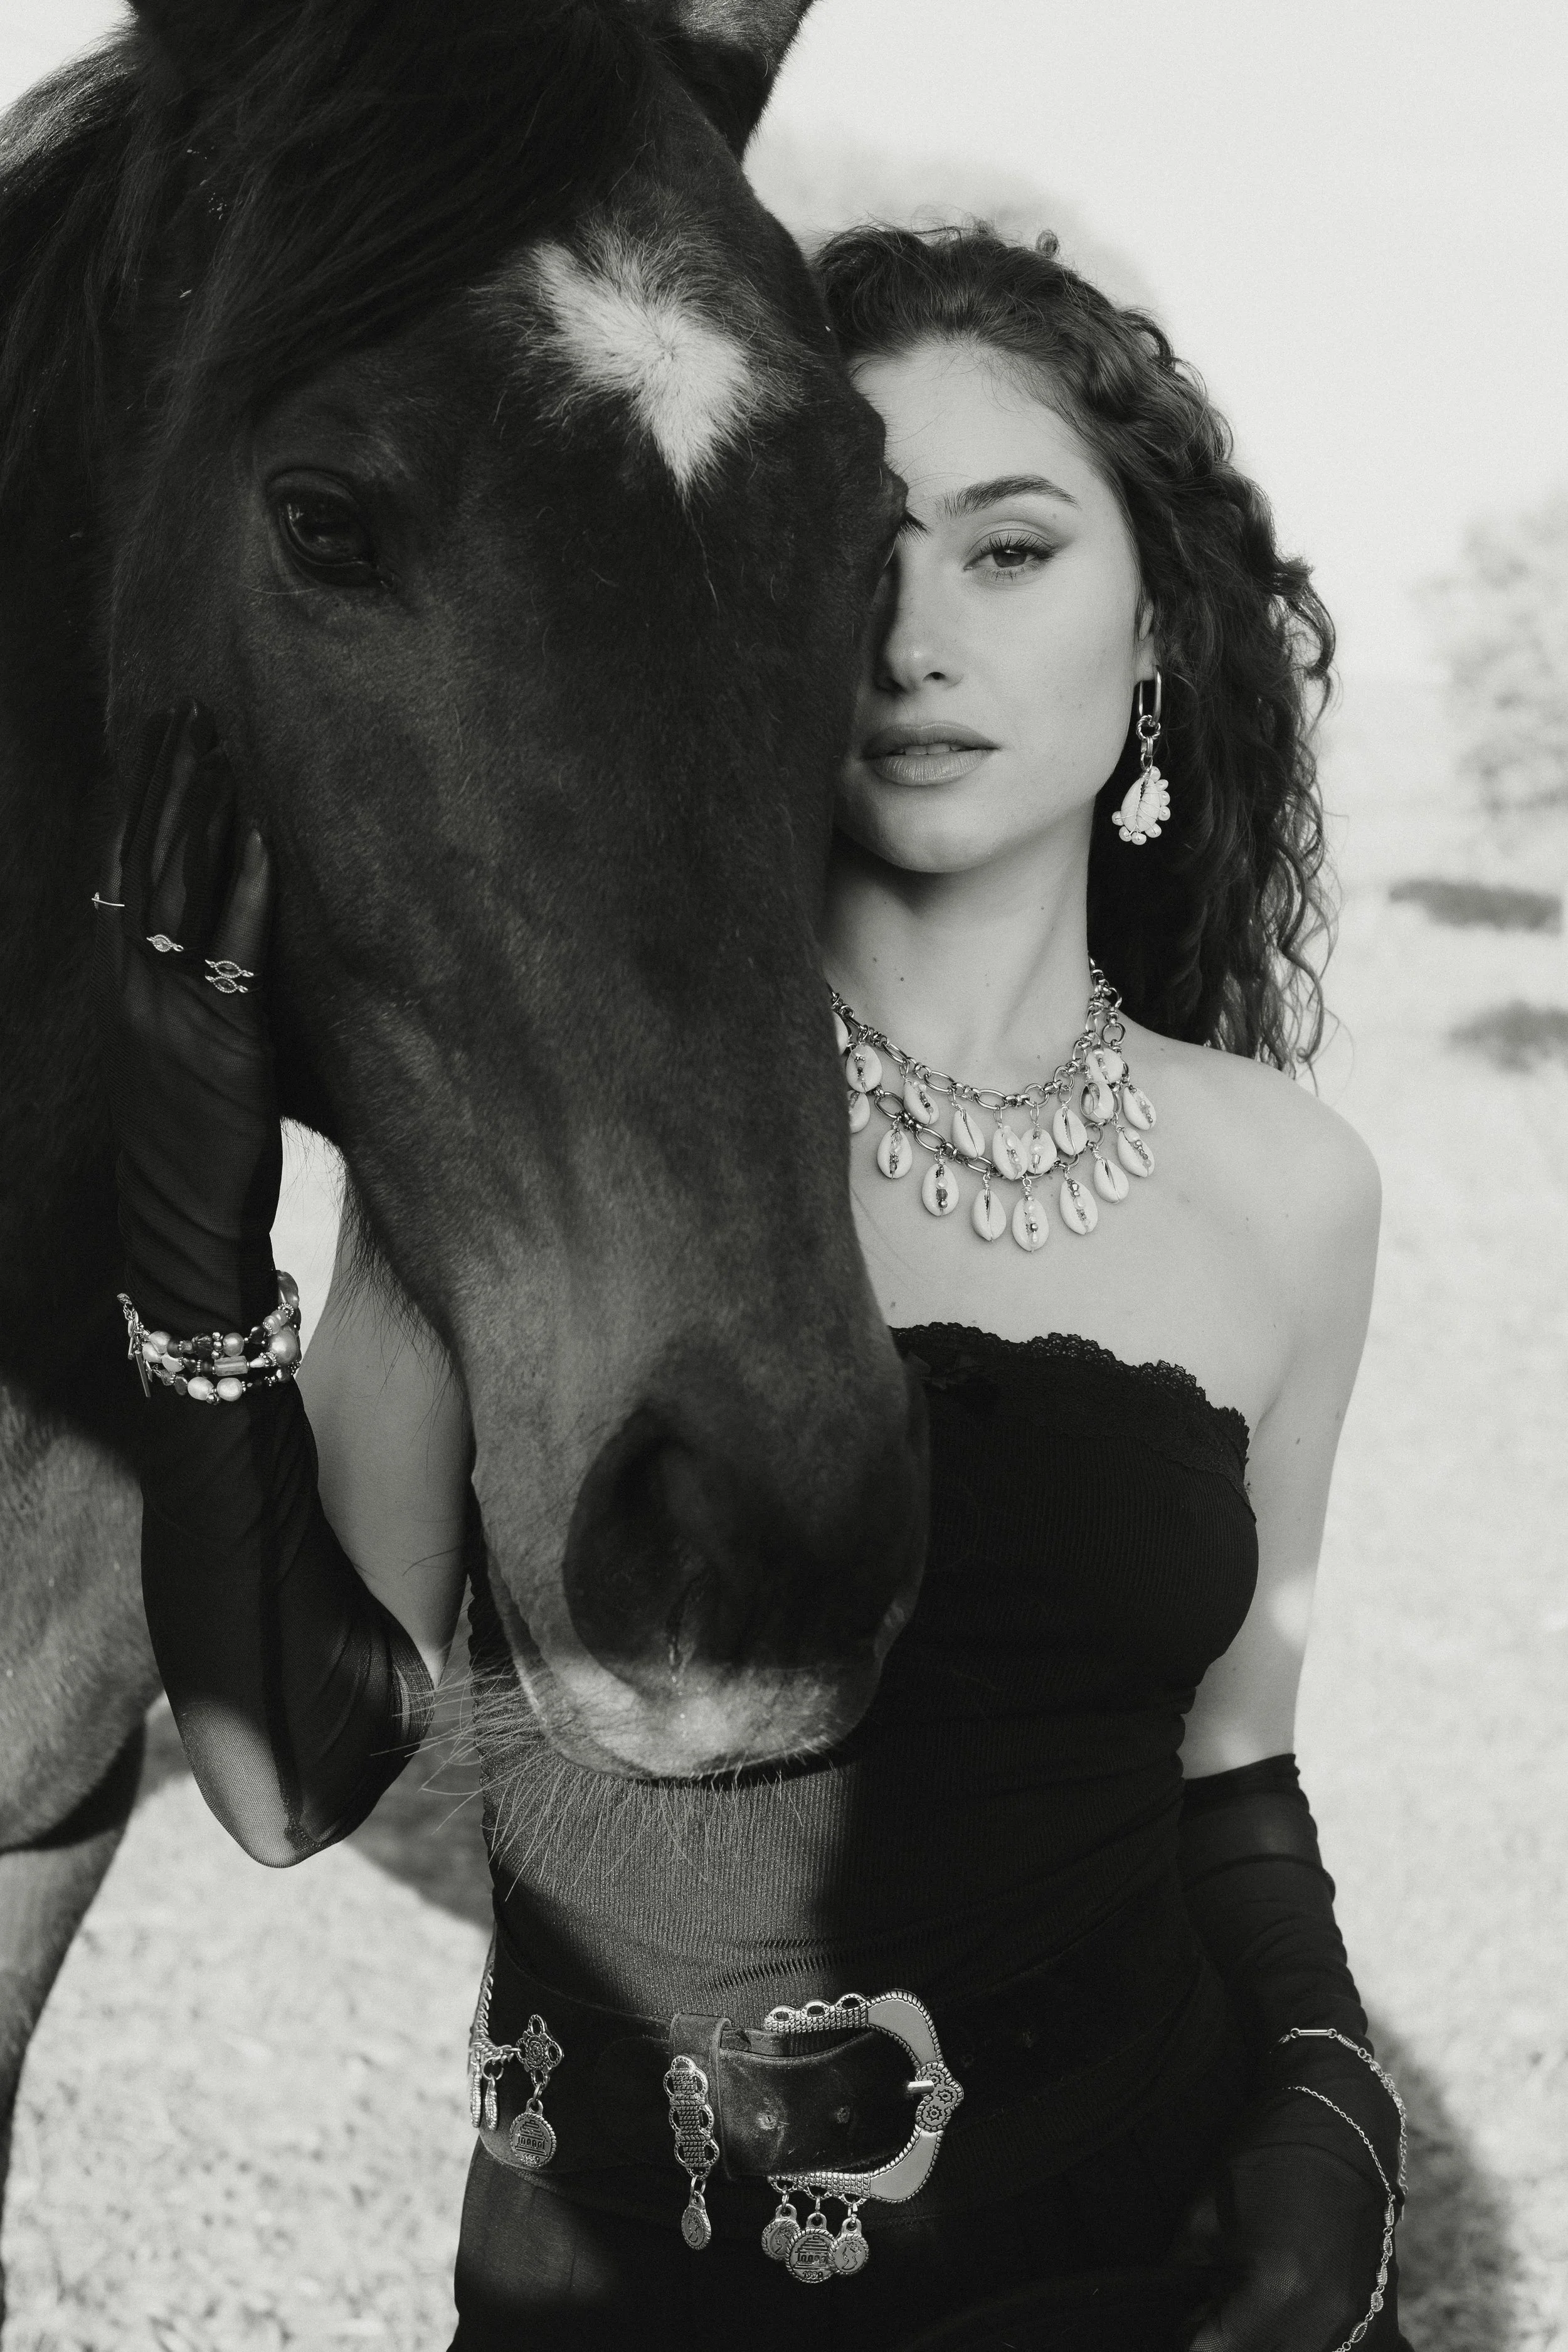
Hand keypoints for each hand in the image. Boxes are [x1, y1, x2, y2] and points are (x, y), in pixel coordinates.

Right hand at [95, 704, 280, 1334]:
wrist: (182, 1226)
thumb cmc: (191, 1145)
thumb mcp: (173, 1055)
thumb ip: (186, 994)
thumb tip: (214, 944)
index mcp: (119, 987)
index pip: (117, 869)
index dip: (132, 800)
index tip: (148, 738)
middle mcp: (133, 988)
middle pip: (144, 860)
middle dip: (165, 782)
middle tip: (187, 712)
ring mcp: (172, 1012)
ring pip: (180, 889)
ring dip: (202, 813)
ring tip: (220, 746)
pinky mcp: (222, 1041)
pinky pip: (233, 949)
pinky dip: (248, 889)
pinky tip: (263, 836)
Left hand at [1173, 2102, 1398, 2351]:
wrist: (1339, 2127)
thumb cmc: (1263, 2160)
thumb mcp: (1204, 2219)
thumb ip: (1185, 2282)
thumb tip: (1174, 2324)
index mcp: (1277, 2293)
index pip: (1214, 2350)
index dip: (1189, 2338)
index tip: (1181, 2319)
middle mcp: (1322, 2321)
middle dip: (1225, 2338)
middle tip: (1208, 2308)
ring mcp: (1354, 2324)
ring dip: (1260, 2337)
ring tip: (1244, 2297)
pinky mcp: (1369, 2316)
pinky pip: (1321, 2345)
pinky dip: (1292, 2333)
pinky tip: (1278, 2299)